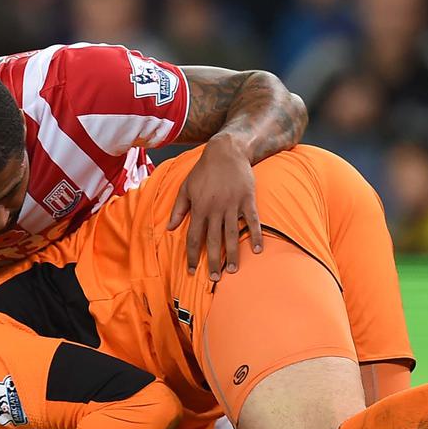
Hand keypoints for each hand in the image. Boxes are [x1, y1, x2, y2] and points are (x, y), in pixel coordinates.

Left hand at [167, 135, 263, 280]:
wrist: (226, 151)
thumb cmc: (204, 170)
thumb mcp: (186, 187)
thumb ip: (178, 209)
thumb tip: (170, 228)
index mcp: (199, 208)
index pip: (194, 238)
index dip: (193, 256)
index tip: (193, 271)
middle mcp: (215, 209)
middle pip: (213, 240)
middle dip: (213, 261)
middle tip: (215, 278)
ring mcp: (232, 205)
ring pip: (232, 234)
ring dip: (232, 254)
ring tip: (233, 270)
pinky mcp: (247, 200)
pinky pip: (252, 221)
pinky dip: (255, 235)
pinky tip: (257, 250)